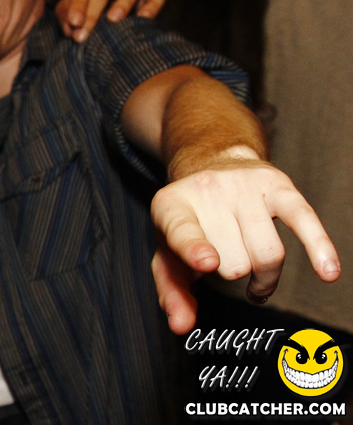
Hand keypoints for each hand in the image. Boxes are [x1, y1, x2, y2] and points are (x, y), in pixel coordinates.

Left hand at [56, 0, 166, 41]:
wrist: (96, 21)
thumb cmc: (79, 13)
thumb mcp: (67, 13)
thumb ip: (66, 16)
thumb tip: (72, 28)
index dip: (78, 3)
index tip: (74, 23)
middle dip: (93, 11)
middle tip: (85, 33)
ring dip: (124, 0)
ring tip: (113, 20)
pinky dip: (153, 4)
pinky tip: (143, 18)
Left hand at [150, 158, 339, 334]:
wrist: (211, 168)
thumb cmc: (189, 225)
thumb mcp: (168, 256)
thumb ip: (173, 294)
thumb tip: (182, 327)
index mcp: (170, 207)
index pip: (183, 232)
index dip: (195, 248)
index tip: (209, 262)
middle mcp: (206, 190)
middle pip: (233, 262)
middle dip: (233, 274)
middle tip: (225, 262)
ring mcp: (243, 186)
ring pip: (269, 253)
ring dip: (264, 278)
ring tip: (255, 281)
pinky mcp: (278, 185)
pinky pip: (303, 218)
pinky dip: (318, 246)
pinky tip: (328, 271)